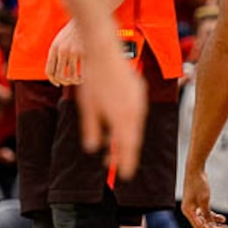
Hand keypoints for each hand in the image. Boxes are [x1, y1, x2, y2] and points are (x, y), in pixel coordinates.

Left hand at [45, 20, 83, 85]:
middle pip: (59, 76)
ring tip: (79, 79)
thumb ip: (57, 53)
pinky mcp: (85, 53)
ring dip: (75, 81)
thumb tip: (55, 71)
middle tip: (70, 81)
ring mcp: (73, 52)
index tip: (58, 83)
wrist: (87, 18)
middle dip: (65, 82)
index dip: (53, 80)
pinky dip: (83, 78)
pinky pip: (82, 72)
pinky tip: (85, 76)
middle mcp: (62, 51)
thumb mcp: (61, 40)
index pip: (49, 71)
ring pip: (71, 76)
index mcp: (54, 48)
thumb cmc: (74, 31)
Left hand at [75, 43, 146, 175]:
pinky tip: (119, 123)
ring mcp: (139, 100)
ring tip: (114, 144)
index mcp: (122, 117)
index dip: (127, 163)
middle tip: (114, 162)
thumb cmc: (93, 79)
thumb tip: (93, 147)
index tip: (125, 175)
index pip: (128, 147)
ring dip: (127, 136)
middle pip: (134, 138)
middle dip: (125, 151)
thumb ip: (91, 129)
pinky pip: (137, 113)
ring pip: (136, 125)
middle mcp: (135, 110)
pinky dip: (130, 122)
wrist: (103, 51)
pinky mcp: (139, 90)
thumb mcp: (88, 107)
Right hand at [181, 169, 227, 227]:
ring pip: (204, 220)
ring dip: (214, 223)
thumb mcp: (204, 201)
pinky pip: (205, 213)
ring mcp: (193, 207)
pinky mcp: (197, 203)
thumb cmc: (198, 184)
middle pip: (202, 225)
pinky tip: (222, 218)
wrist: (195, 170)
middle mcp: (189, 211)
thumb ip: (207, 215)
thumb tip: (210, 227)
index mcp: (188, 212)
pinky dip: (213, 216)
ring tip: (225, 227)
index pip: (200, 226)